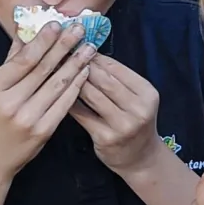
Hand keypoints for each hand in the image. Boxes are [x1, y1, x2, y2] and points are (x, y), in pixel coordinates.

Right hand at [0, 19, 98, 177]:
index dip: (43, 40)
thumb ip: (11, 60)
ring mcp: (29, 119)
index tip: (58, 24)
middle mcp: (11, 103)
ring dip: (76, 64)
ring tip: (89, 47)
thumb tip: (26, 29)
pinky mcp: (43, 132)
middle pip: (43, 69)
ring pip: (57, 85)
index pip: (24, 59)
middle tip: (81, 29)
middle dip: (65, 46)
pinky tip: (85, 72)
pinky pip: (64, 104)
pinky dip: (76, 87)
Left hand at [66, 51, 162, 175]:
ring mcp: (122, 124)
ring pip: (91, 95)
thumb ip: (117, 80)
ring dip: (72, 80)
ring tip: (56, 70)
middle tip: (61, 54)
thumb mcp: (136, 99)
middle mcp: (138, 108)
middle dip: (81, 65)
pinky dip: (68, 101)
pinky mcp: (105, 137)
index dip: (95, 56)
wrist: (141, 158)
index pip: (116, 68)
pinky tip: (56, 93)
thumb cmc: (134, 122)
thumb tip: (88, 54)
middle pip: (104, 80)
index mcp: (147, 93)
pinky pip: (82, 114)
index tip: (76, 46)